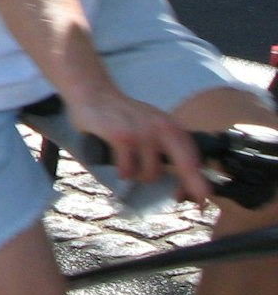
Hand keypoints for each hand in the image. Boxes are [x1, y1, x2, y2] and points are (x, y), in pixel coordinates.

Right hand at [69, 89, 211, 203]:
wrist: (94, 94)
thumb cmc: (123, 116)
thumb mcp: (152, 125)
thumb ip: (167, 147)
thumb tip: (182, 181)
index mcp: (173, 127)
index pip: (193, 159)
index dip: (199, 183)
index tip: (201, 200)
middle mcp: (162, 128)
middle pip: (185, 167)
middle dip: (188, 187)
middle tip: (180, 199)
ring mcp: (142, 133)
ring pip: (150, 174)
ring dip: (138, 176)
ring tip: (129, 165)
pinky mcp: (122, 137)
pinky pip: (127, 170)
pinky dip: (122, 172)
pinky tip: (117, 163)